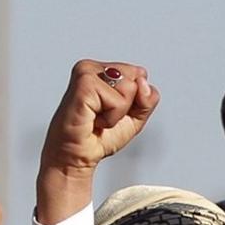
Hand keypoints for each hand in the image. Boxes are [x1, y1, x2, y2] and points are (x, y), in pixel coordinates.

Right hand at [36, 61, 158, 224]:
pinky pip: (118, 101)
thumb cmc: (99, 136)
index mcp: (105, 70)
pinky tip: (93, 119)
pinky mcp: (84, 83)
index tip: (112, 112)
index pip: (141, 75)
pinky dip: (111, 118)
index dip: (135, 101)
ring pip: (130, 87)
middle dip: (128, 105)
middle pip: (138, 78)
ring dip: (118, 113)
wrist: (76, 156)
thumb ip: (148, 98)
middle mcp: (95, 67)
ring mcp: (87, 72)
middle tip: (104, 116)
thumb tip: (143, 81)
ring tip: (98, 118)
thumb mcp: (135, 117)